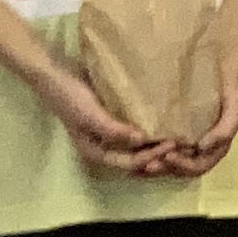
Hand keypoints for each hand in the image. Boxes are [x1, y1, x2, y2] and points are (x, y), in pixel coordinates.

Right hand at [36, 60, 167, 176]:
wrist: (54, 73)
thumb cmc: (70, 96)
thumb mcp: (90, 115)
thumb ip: (113, 130)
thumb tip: (141, 141)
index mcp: (96, 154)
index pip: (132, 163)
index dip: (153, 156)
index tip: (173, 143)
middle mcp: (104, 150)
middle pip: (136, 163)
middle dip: (158, 159)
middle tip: (183, 148)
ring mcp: (108, 137)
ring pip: (137, 151)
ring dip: (156, 148)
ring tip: (178, 139)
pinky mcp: (112, 123)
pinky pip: (135, 134)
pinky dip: (149, 133)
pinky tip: (165, 125)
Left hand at [146, 63, 237, 179]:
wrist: (219, 65)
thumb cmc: (226, 88)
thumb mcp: (234, 109)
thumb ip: (225, 130)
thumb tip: (202, 148)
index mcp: (213, 149)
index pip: (197, 166)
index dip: (182, 165)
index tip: (168, 155)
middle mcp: (197, 149)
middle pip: (179, 169)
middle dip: (163, 168)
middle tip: (146, 164)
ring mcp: (183, 141)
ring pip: (167, 162)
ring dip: (152, 165)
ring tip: (136, 162)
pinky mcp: (170, 130)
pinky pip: (158, 147)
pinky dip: (146, 153)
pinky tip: (133, 148)